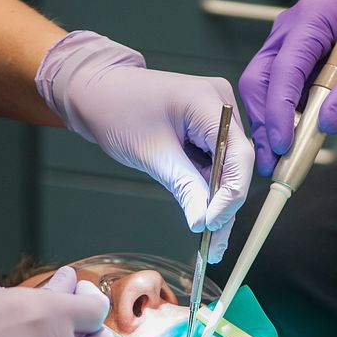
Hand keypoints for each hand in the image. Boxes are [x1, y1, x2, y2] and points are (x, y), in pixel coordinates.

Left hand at [36, 31, 254, 262]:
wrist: (98, 92)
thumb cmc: (118, 112)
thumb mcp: (153, 154)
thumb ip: (184, 187)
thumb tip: (204, 223)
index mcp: (210, 101)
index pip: (238, 154)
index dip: (230, 194)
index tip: (212, 224)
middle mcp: (221, 103)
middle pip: (237, 163)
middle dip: (225, 204)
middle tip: (214, 244)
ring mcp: (215, 114)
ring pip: (228, 167)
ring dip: (218, 202)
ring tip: (211, 241)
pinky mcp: (206, 126)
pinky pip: (214, 162)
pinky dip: (208, 189)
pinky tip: (204, 215)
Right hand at [240, 0, 336, 175]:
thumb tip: (327, 122)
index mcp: (315, 16)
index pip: (285, 66)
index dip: (279, 107)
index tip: (283, 143)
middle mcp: (291, 28)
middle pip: (259, 78)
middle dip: (265, 122)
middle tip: (272, 160)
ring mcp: (284, 47)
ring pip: (258, 91)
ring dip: (266, 127)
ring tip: (276, 160)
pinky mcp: (286, 68)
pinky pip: (271, 98)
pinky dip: (276, 124)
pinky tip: (287, 145)